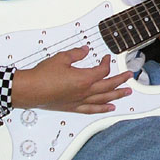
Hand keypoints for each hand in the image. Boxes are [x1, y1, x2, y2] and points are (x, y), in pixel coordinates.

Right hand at [12, 46, 132, 112]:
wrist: (30, 90)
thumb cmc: (43, 75)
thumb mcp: (61, 58)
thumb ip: (76, 54)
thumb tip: (85, 50)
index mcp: (84, 78)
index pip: (102, 71)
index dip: (106, 63)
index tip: (106, 58)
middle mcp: (84, 91)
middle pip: (108, 86)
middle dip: (120, 80)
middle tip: (129, 77)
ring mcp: (79, 101)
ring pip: (103, 99)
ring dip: (117, 95)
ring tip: (127, 93)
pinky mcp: (73, 107)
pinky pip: (92, 109)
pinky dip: (102, 108)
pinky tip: (109, 108)